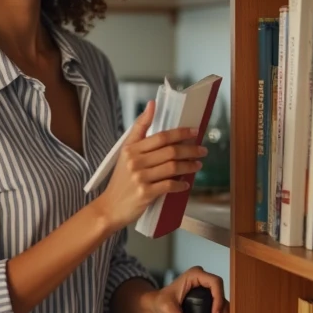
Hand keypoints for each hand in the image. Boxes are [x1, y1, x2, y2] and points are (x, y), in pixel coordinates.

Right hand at [95, 99, 206, 231]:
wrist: (109, 206)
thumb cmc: (120, 180)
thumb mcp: (125, 152)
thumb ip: (139, 130)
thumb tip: (152, 105)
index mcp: (130, 149)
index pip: (160, 137)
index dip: (180, 133)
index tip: (194, 131)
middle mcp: (134, 161)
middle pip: (170, 151)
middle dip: (190, 150)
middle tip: (202, 150)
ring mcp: (140, 177)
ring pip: (172, 167)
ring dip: (189, 166)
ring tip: (197, 165)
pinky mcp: (145, 193)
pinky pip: (169, 185)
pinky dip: (180, 185)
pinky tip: (185, 184)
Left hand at [142, 267, 229, 312]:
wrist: (153, 309)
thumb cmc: (158, 303)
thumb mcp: (168, 311)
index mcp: (195, 276)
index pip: (215, 283)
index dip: (218, 299)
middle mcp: (204, 284)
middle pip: (222, 297)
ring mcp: (208, 295)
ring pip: (225, 307)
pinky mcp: (209, 306)